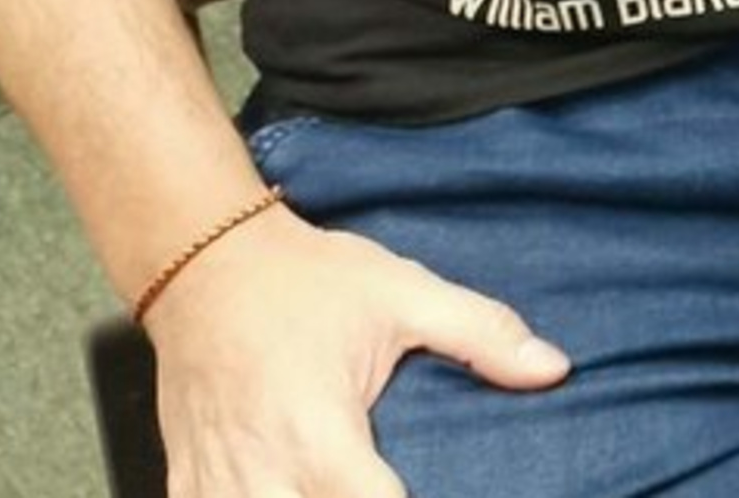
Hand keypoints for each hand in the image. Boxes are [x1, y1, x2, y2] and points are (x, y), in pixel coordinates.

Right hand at [150, 202, 567, 495]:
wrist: (205, 263)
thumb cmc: (307, 280)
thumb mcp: (403, 293)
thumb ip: (482, 333)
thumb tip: (554, 368)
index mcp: (319, 432)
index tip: (447, 495)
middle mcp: (263, 473)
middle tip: (382, 488)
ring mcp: (216, 486)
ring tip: (340, 490)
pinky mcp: (184, 487)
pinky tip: (289, 495)